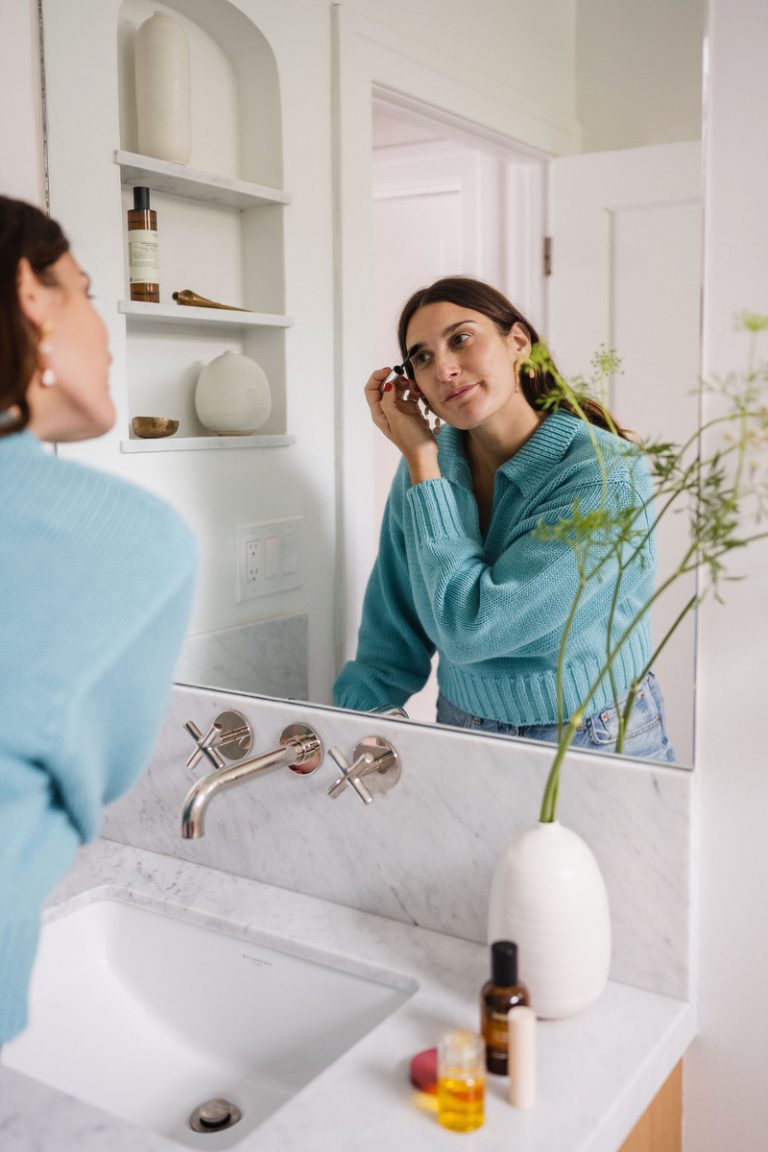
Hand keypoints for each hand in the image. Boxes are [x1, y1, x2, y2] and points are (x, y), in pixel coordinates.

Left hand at [365, 368, 439, 482]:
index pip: (371, 389)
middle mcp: (387, 410)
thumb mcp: (396, 418)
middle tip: (404, 378)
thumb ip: (389, 399)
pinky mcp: (410, 410)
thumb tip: (389, 383)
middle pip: (385, 387)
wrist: (424, 453)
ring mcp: (399, 410)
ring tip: (414, 388)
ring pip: (398, 389)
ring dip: (406, 384)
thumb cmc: (409, 439)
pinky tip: (419, 393)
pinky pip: (410, 394)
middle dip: (394, 379)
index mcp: (379, 412)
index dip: (377, 377)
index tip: (389, 370)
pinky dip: (414, 390)